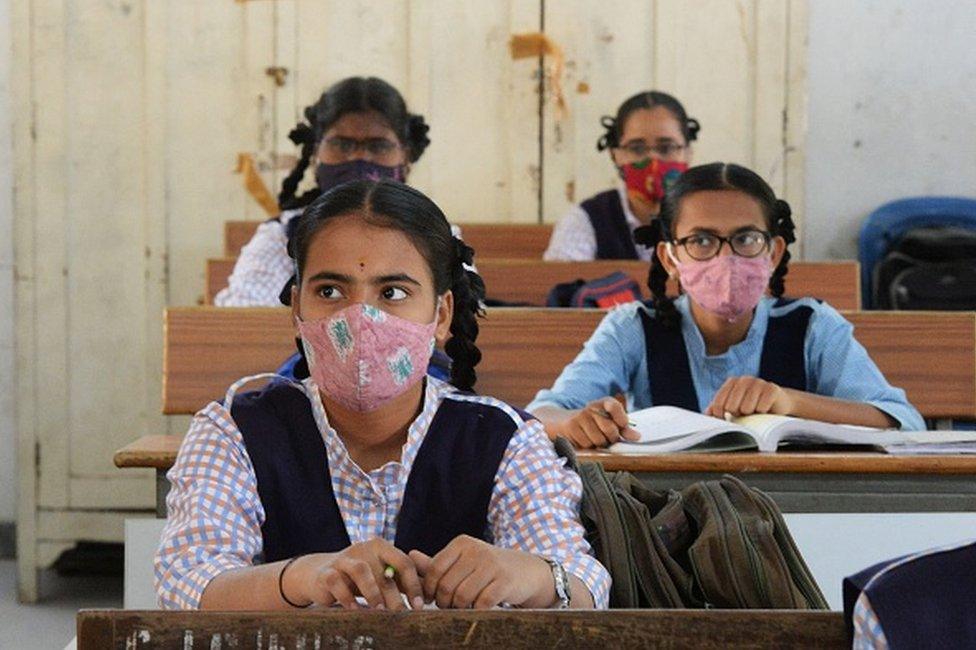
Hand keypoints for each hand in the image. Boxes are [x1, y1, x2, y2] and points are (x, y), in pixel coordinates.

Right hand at [288, 538, 423, 609]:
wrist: (319, 575)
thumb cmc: (359, 577)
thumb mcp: (381, 575)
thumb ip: (402, 580)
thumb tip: (431, 593)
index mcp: (381, 547)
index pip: (404, 562)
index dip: (414, 585)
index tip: (420, 606)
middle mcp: (363, 548)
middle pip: (384, 570)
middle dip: (395, 595)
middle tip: (402, 615)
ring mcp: (343, 559)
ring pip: (361, 570)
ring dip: (373, 592)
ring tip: (379, 611)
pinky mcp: (326, 572)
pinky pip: (337, 581)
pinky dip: (347, 596)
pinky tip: (355, 610)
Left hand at [408, 535, 552, 608]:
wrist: (525, 570)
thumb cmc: (487, 567)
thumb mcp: (463, 560)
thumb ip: (436, 562)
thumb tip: (409, 555)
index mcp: (462, 543)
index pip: (435, 568)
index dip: (428, 588)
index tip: (430, 599)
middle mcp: (476, 550)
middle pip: (447, 585)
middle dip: (444, 601)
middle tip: (448, 606)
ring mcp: (492, 565)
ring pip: (463, 596)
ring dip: (459, 608)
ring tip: (463, 608)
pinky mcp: (505, 581)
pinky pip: (482, 603)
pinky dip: (477, 611)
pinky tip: (479, 609)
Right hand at [546, 398, 639, 448]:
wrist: (566, 422)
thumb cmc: (594, 424)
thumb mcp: (610, 422)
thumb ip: (624, 429)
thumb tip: (637, 437)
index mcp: (604, 403)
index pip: (614, 406)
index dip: (621, 418)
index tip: (622, 425)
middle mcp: (592, 406)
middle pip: (610, 430)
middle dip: (611, 438)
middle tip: (607, 438)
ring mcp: (581, 415)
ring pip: (599, 440)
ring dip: (599, 444)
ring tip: (594, 438)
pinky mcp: (571, 426)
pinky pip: (587, 444)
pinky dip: (588, 446)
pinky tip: (584, 439)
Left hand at [705, 376, 794, 418]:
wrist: (778, 404)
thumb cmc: (752, 407)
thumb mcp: (733, 407)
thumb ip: (718, 408)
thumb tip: (706, 414)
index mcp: (732, 382)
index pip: (718, 404)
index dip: (720, 416)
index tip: (726, 419)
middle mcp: (744, 379)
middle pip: (731, 407)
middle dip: (737, 415)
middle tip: (745, 413)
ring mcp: (759, 382)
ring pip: (746, 408)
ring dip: (751, 415)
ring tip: (755, 411)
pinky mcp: (772, 388)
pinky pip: (762, 408)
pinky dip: (763, 413)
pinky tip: (766, 410)